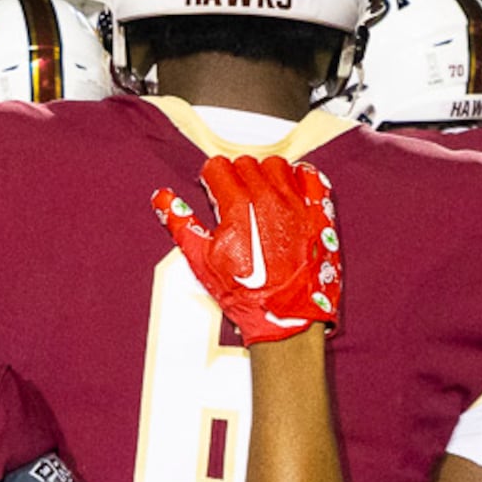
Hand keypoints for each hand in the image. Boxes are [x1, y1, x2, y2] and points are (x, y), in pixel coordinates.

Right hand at [151, 153, 341, 343]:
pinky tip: (290, 192)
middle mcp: (269, 198)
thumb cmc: (246, 293)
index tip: (213, 189)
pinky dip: (299, 179)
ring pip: (277, 165)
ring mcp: (297, 204)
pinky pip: (311, 178)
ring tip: (261, 194)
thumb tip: (163, 198)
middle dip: (236, 177)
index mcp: (238, 206)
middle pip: (246, 163)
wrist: (285, 318)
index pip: (218, 166)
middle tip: (234, 198)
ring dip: (265, 174)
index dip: (211, 179)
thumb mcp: (202, 260)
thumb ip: (181, 223)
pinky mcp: (319, 213)